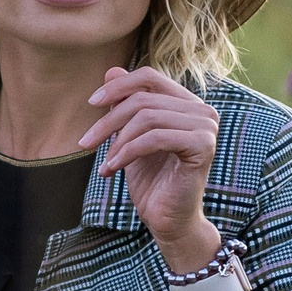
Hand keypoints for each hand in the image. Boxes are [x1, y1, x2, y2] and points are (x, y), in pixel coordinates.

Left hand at [80, 66, 219, 264]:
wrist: (168, 220)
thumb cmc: (151, 180)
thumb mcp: (129, 138)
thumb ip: (124, 105)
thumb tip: (110, 70)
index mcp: (187, 104)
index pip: (149, 77)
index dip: (118, 86)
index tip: (91, 104)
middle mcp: (202, 110)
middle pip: (143, 99)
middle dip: (108, 121)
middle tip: (86, 142)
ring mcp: (206, 127)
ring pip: (147, 117)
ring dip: (116, 141)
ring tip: (104, 163)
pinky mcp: (203, 146)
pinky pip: (155, 138)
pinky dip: (127, 152)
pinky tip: (113, 169)